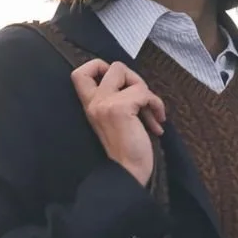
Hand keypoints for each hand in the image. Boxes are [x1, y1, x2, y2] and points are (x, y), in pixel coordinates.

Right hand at [71, 60, 165, 186]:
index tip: (121, 83)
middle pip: (113, 66)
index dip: (101, 66)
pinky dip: (156, 105)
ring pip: (130, 76)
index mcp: (90, 105)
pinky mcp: (120, 108)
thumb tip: (133, 80)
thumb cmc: (129, 147)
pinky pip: (144, 93)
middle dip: (135, 79)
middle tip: (143, 100)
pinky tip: (157, 123)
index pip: (79, 72)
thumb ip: (116, 99)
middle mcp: (94, 102)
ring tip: (152, 115)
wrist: (129, 171)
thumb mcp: (116, 118)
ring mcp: (105, 104)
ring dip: (148, 94)